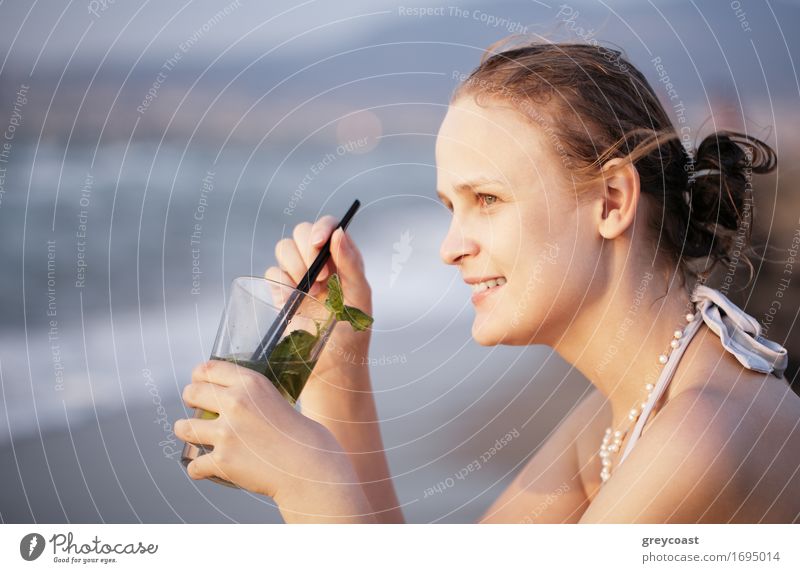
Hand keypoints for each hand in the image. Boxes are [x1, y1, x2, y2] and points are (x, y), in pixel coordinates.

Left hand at [174, 359, 374, 521]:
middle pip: (191, 393)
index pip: (207, 368)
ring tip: (193, 435)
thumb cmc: (301, 435)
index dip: (198, 376)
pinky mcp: (222, 461)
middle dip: (190, 400)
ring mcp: (226, 433)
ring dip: (186, 431)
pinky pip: (194, 466)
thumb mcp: (277, 398)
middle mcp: (234, 403)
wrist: (310, 467)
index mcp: (250, 382)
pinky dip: (199, 469)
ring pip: (183, 428)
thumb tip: (228, 395)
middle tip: (196, 408)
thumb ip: (252, 395)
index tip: (198, 382)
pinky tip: (205, 468)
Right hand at [267, 216, 372, 381]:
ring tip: (310, 294)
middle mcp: (321, 265)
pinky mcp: (280, 294)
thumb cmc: (352, 339)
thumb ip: (351, 264)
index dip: (321, 228)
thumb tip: (338, 233)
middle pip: (302, 233)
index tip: (319, 244)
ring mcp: (299, 278)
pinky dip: (280, 283)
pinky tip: (292, 302)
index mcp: (343, 261)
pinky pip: (271, 273)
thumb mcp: (359, 300)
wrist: (329, 373)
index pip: (330, 228)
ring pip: (284, 249)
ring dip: (294, 267)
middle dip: (306, 250)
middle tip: (321, 278)